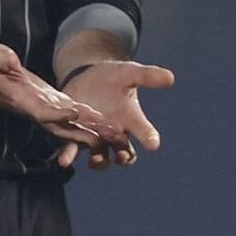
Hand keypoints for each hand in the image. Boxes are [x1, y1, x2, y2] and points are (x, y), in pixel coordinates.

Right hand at [0, 41, 119, 152]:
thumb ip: (1, 60)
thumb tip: (7, 59)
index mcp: (23, 101)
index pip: (41, 110)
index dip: (57, 113)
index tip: (74, 112)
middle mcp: (38, 110)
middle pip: (63, 127)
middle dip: (84, 133)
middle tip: (106, 137)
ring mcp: (48, 108)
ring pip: (73, 125)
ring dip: (93, 131)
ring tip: (117, 136)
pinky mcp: (54, 104)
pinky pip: (75, 116)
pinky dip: (91, 121)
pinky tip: (109, 125)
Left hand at [56, 57, 176, 169]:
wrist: (87, 78)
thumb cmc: (114, 77)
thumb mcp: (130, 73)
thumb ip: (147, 76)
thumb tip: (170, 77)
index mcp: (131, 120)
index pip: (144, 131)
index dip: (149, 138)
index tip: (153, 144)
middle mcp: (115, 133)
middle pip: (124, 152)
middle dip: (124, 157)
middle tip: (123, 156)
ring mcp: (95, 136)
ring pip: (100, 157)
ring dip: (99, 162)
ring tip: (96, 160)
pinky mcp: (75, 135)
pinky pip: (73, 149)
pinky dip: (69, 155)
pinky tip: (65, 159)